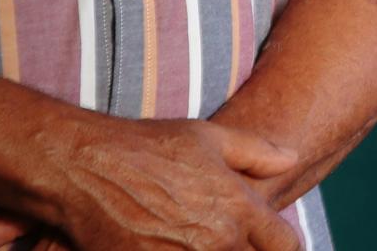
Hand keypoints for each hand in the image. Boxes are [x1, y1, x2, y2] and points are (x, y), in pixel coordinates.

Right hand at [0, 117, 299, 250]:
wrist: (85, 169)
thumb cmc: (147, 148)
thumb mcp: (209, 137)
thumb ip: (257, 153)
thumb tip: (291, 159)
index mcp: (239, 208)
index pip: (287, 245)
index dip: (283, 244)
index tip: (271, 240)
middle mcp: (216, 240)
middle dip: (247, 250)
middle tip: (232, 237)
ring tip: (193, 236)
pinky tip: (169, 245)